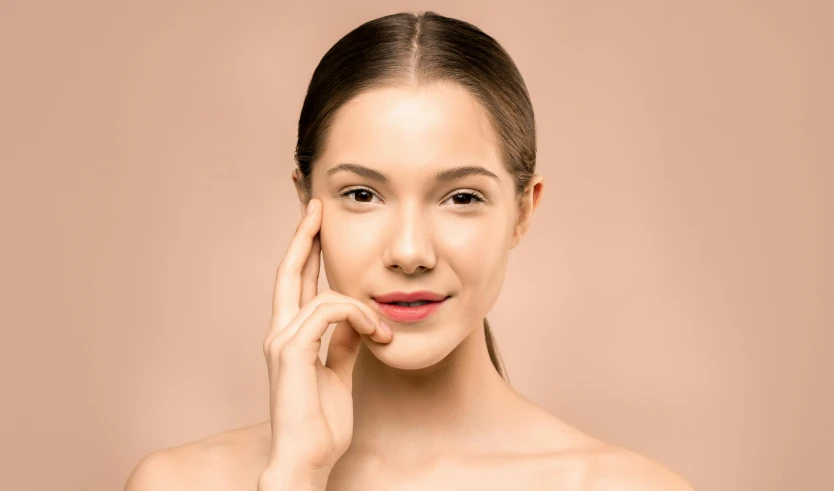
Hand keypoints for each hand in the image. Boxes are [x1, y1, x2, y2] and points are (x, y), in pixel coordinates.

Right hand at [259, 198, 392, 486]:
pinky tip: (375, 335)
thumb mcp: (339, 373)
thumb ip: (343, 344)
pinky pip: (329, 311)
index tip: (317, 226)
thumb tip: (357, 320)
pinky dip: (357, 317)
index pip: (295, 284)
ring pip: (322, 294)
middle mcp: (280, 333)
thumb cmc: (320, 424)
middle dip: (304, 237)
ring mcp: (282, 340)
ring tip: (382, 331)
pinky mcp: (291, 350)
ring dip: (361, 307)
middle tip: (317, 208)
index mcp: (290, 337)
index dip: (305, 252)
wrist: (305, 458)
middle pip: (289, 272)